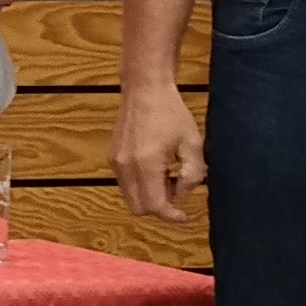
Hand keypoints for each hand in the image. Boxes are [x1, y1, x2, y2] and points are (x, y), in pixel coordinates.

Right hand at [112, 84, 203, 223]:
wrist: (145, 88)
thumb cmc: (171, 113)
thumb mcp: (193, 143)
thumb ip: (193, 174)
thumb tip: (183, 195)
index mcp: (146, 164)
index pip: (155, 206)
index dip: (171, 217)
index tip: (184, 217)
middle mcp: (126, 167)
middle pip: (139, 208)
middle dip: (159, 207)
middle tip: (177, 189)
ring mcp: (116, 162)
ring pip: (131, 197)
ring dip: (150, 196)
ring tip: (168, 174)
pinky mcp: (112, 157)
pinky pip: (125, 184)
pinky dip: (141, 185)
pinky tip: (156, 166)